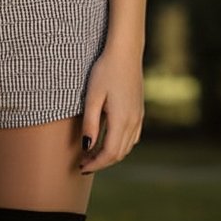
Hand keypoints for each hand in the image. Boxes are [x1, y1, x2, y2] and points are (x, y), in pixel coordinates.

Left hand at [79, 43, 144, 173]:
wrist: (125, 52)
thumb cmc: (105, 70)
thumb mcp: (92, 96)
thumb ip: (90, 123)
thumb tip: (86, 147)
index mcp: (122, 120)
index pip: (110, 153)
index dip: (96, 164)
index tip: (81, 167)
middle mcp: (134, 122)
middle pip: (119, 153)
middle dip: (101, 162)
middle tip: (83, 163)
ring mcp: (139, 117)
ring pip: (127, 147)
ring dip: (111, 155)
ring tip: (92, 154)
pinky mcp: (139, 111)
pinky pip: (132, 137)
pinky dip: (120, 145)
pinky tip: (108, 140)